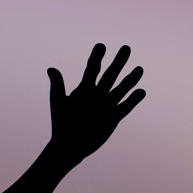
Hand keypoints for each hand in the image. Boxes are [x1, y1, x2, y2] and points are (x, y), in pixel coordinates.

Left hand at [45, 43, 145, 162]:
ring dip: (130, 79)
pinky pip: (126, 107)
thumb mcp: (58, 103)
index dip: (97, 57)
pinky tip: (141, 91)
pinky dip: (133, 100)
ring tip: (139, 69)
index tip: (101, 46)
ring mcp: (106, 105)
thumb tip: (51, 69)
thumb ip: (57, 85)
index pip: (92, 69)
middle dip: (118, 62)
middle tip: (126, 48)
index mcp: (84, 88)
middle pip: (110, 75)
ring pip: (121, 89)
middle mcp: (98, 94)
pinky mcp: (113, 118)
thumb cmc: (61, 124)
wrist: (68, 146)